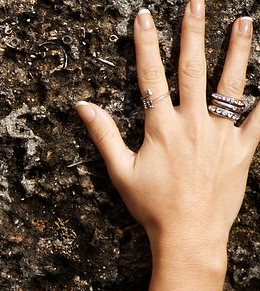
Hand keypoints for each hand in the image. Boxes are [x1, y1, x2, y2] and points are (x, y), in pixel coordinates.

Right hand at [76, 2, 259, 262]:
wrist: (189, 234)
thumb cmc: (151, 207)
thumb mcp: (120, 172)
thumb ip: (103, 135)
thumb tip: (82, 105)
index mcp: (160, 127)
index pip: (151, 76)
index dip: (145, 44)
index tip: (143, 17)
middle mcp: (192, 123)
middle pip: (192, 69)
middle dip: (193, 33)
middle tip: (196, 4)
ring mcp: (221, 134)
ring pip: (231, 84)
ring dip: (238, 51)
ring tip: (244, 22)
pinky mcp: (243, 149)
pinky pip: (259, 118)